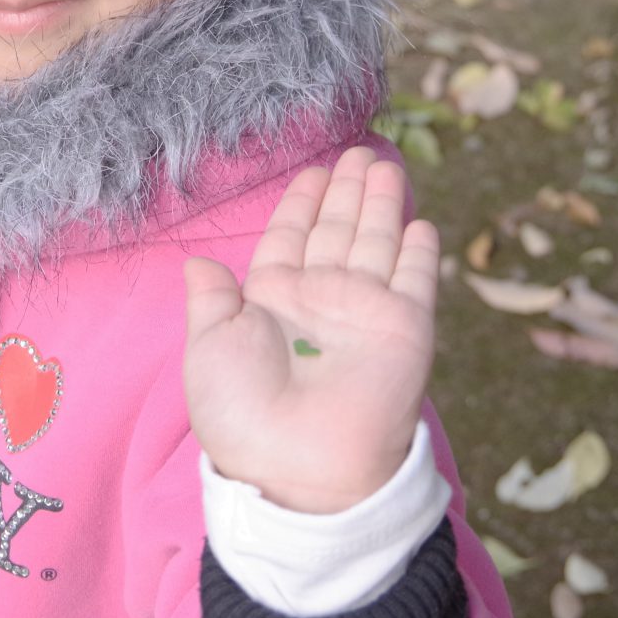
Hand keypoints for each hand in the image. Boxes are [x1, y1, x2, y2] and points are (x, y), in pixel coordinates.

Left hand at [183, 145, 438, 513]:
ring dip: (381, 205)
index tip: (314, 172)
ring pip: (375, 243)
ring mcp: (364, 312)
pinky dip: (418, 252)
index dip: (302, 204)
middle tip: (359, 152)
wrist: (299, 465)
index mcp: (271, 301)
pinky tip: (420, 224)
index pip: (290, 238)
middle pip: (336, 231)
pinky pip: (414, 280)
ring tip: (384, 166)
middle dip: (347, 192)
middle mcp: (319, 301)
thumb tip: (197, 263)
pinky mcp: (405, 327)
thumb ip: (210, 301)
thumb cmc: (242, 411)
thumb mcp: (209, 347)